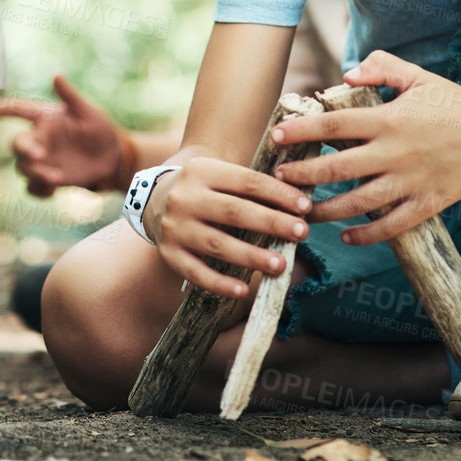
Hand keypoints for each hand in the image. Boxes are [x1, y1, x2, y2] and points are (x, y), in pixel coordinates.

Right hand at [0, 73, 122, 195]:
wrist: (111, 158)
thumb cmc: (99, 129)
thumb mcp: (88, 112)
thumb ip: (70, 96)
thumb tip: (56, 75)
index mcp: (44, 118)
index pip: (18, 110)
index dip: (2, 109)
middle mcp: (38, 138)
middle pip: (17, 145)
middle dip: (24, 151)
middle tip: (40, 156)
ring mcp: (42, 161)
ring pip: (23, 169)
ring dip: (36, 174)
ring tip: (57, 178)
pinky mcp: (47, 179)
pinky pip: (33, 188)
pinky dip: (39, 191)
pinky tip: (53, 191)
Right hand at [146, 155, 313, 298]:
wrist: (154, 198)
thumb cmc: (205, 188)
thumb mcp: (220, 174)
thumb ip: (252, 185)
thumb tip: (301, 202)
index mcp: (201, 170)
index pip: (246, 182)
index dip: (278, 194)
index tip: (306, 207)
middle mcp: (184, 197)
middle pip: (234, 211)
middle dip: (271, 223)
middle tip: (302, 233)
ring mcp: (175, 227)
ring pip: (217, 244)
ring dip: (252, 256)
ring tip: (280, 265)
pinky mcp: (169, 254)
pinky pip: (196, 272)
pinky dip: (220, 283)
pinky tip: (243, 290)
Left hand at [270, 51, 460, 245]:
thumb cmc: (453, 101)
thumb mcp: (416, 76)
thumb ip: (379, 69)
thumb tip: (346, 76)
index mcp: (388, 119)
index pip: (333, 125)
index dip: (302, 131)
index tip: (277, 136)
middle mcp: (395, 152)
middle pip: (337, 167)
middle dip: (303, 175)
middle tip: (279, 179)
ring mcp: (411, 181)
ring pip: (359, 202)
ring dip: (326, 210)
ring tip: (303, 213)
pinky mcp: (428, 203)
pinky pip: (392, 225)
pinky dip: (367, 234)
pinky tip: (346, 235)